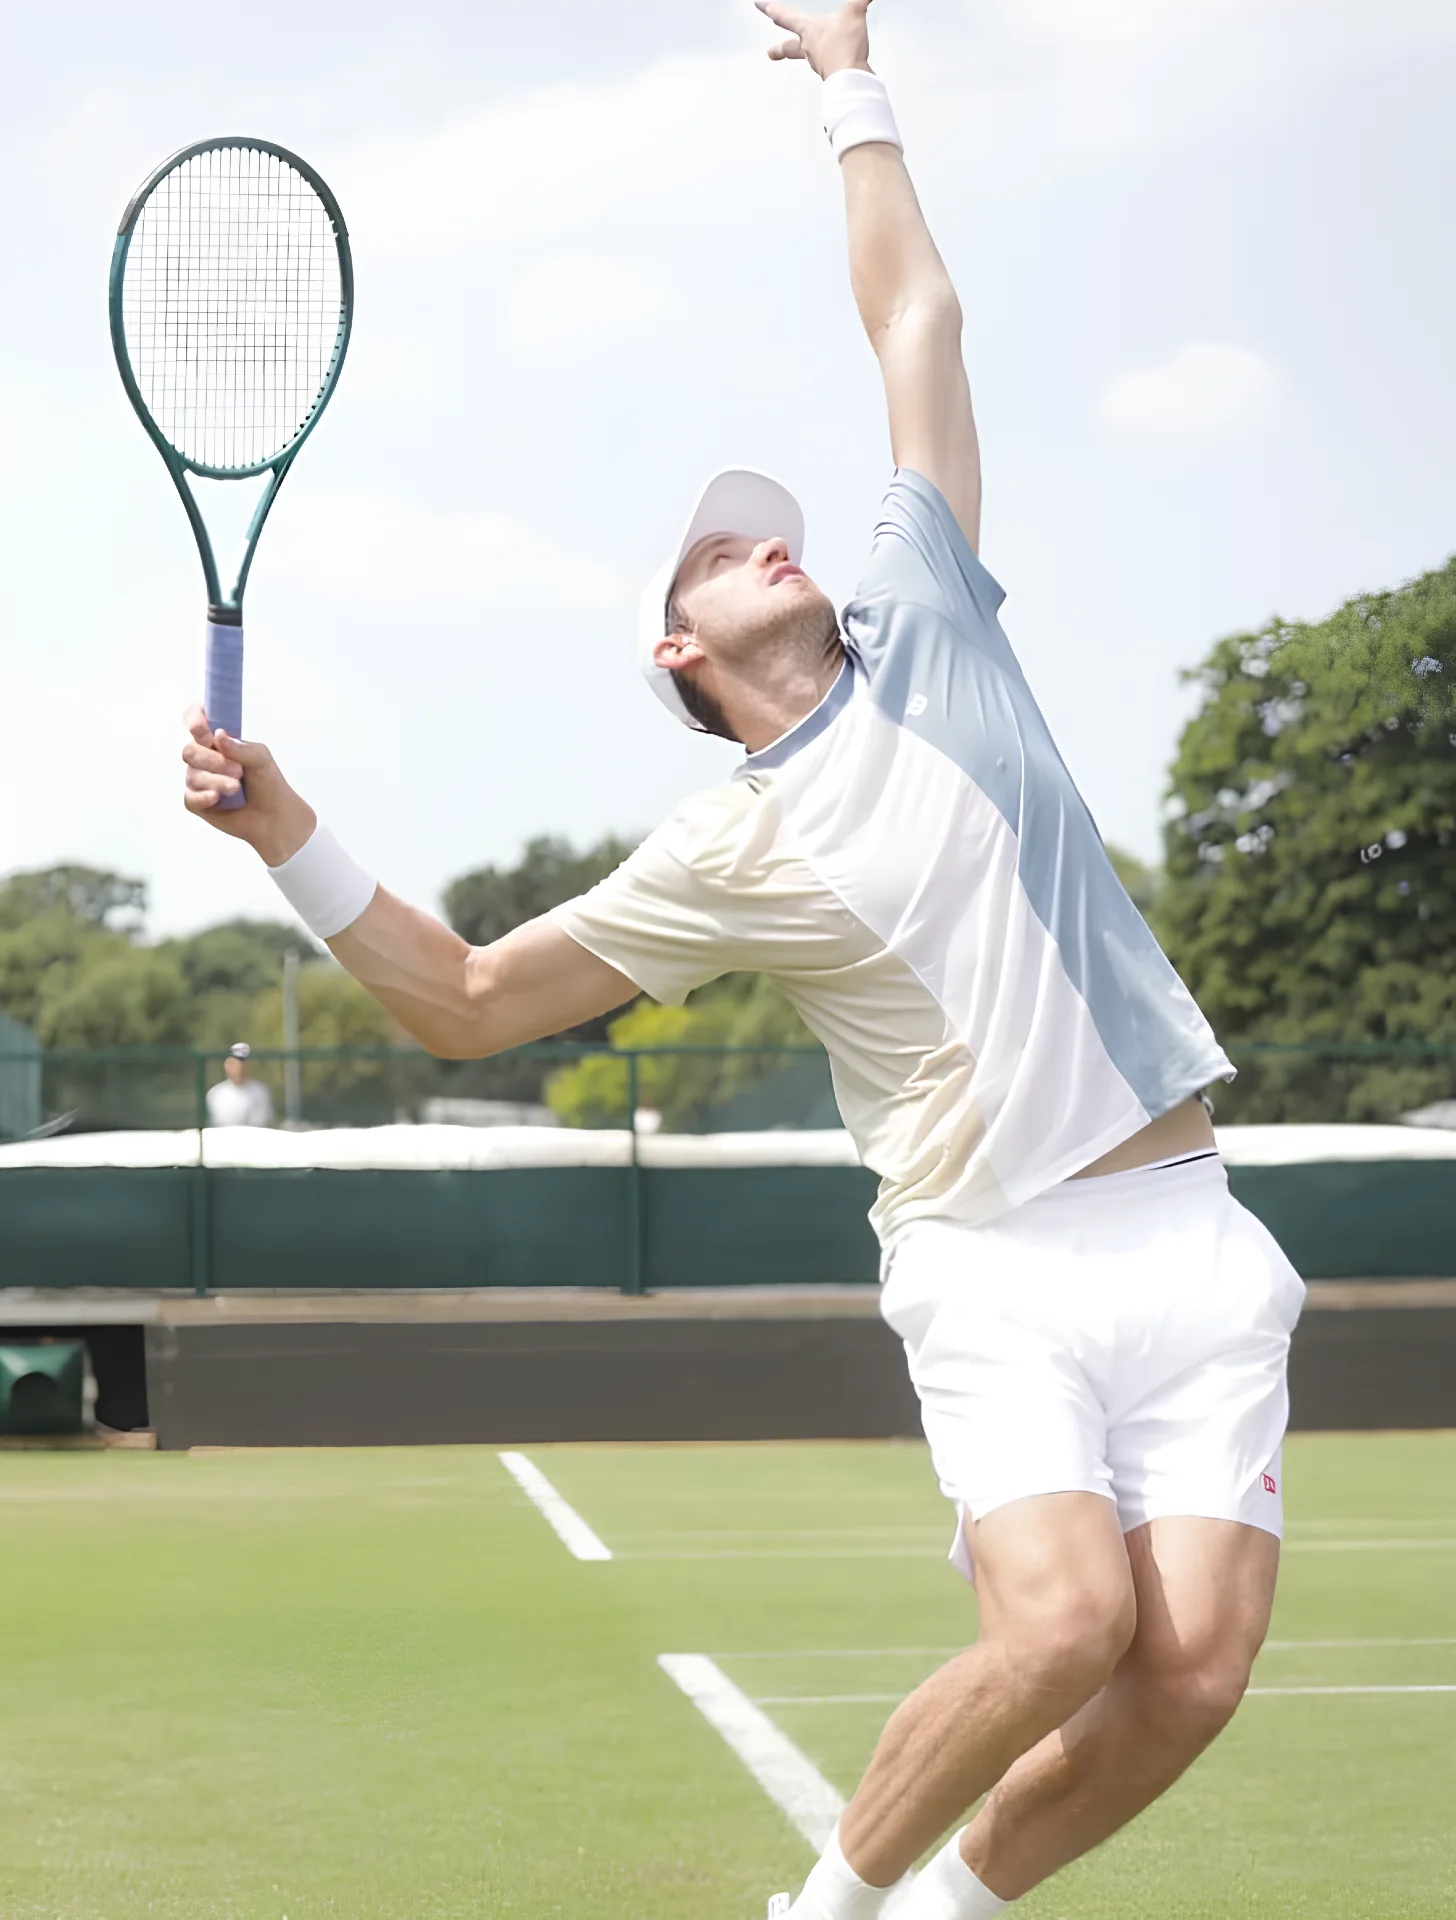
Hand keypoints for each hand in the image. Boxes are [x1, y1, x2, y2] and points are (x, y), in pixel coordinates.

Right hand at [182, 706, 316, 868]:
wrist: (274, 816)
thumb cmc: (268, 783)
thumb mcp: (261, 758)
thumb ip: (240, 747)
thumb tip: (217, 735)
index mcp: (218, 741)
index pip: (196, 720)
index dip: (194, 719)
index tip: (202, 728)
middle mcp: (204, 758)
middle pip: (190, 751)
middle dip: (211, 760)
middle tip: (237, 771)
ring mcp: (199, 779)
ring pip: (192, 775)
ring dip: (216, 781)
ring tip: (236, 788)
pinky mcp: (197, 801)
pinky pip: (190, 797)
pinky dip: (204, 797)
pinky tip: (217, 799)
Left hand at [755, 0, 872, 75]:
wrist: (850, 80)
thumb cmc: (844, 50)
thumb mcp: (853, 14)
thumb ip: (860, 0)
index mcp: (809, 31)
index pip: (784, 16)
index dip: (770, 7)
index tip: (759, 4)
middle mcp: (809, 48)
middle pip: (789, 47)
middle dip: (778, 48)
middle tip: (770, 52)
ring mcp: (818, 62)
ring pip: (806, 57)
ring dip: (803, 54)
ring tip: (805, 54)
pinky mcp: (830, 73)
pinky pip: (824, 65)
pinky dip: (824, 61)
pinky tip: (829, 62)